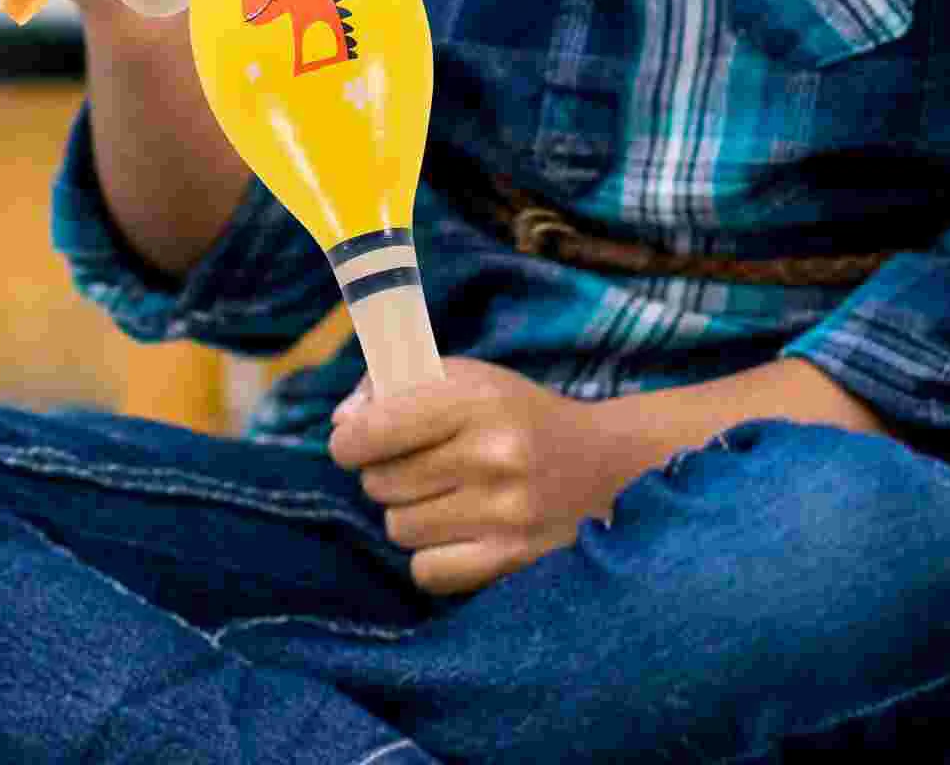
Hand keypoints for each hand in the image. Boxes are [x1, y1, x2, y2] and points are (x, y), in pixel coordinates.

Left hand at [327, 357, 630, 596]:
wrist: (606, 465)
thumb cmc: (512, 415)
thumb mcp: (461, 376)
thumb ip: (391, 385)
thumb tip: (343, 425)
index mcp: (475, 397)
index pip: (372, 430)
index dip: (349, 441)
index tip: (354, 444)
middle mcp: (492, 454)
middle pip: (378, 483)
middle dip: (386, 475)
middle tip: (422, 467)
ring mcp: (506, 513)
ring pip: (397, 528)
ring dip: (409, 514)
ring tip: (447, 497)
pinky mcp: (515, 561)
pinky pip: (425, 571)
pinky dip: (432, 555)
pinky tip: (460, 531)